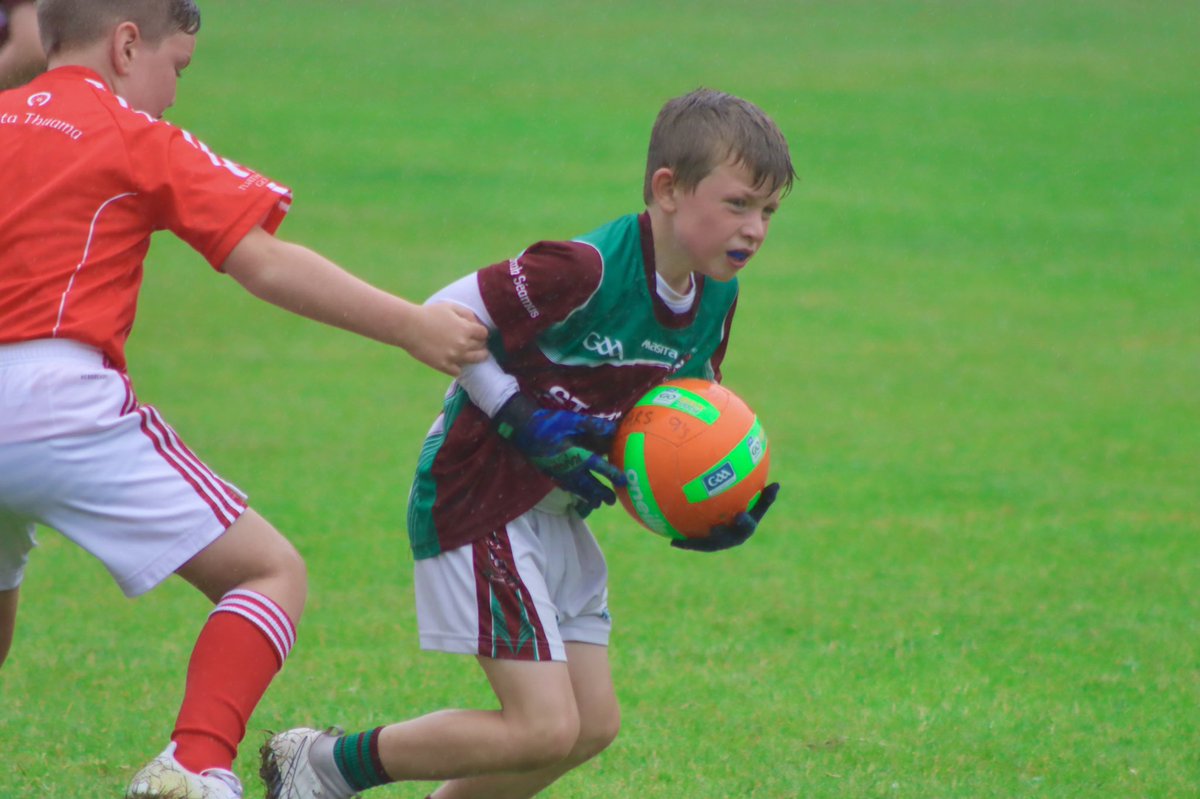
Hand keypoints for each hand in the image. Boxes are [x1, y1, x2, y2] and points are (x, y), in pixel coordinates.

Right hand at [406, 303, 489, 376]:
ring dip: (475, 357)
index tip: (477, 333)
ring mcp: (454, 356)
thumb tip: (476, 322)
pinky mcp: (443, 365)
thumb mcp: (449, 307)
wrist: (408, 326)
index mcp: (466, 329)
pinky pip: (458, 371)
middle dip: (479, 345)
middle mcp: (463, 344)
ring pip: (474, 361)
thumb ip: (466, 313)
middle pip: (481, 348)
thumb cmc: (428, 313)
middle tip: (475, 344)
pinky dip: (457, 367)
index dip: (481, 333)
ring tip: (469, 355)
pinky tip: (454, 362)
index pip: (484, 334)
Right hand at [495, 394, 626, 512]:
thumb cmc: (550, 424)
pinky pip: (566, 488)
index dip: (612, 474)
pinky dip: (575, 494)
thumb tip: (614, 429)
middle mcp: (569, 468)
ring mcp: (559, 474)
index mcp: (577, 455)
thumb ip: (593, 425)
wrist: (523, 430)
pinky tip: (578, 495)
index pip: (598, 467)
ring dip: (588, 497)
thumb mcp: (572, 420)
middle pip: (589, 485)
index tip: (624, 481)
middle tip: (612, 501)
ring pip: (577, 490)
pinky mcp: (550, 474)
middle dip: (601, 493)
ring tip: (597, 504)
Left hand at [671, 483, 779, 552]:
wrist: (729, 525)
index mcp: (745, 529)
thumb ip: (765, 497)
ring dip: (698, 543)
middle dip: (722, 535)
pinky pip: (694, 544)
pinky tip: (673, 542)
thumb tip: (778, 484)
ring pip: (708, 545)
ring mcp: (718, 544)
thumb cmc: (746, 510)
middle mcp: (732, 539)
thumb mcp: (756, 503)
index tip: (740, 515)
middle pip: (727, 539)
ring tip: (685, 540)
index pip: (746, 526)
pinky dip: (684, 544)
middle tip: (714, 528)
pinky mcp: (705, 545)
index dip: (744, 522)